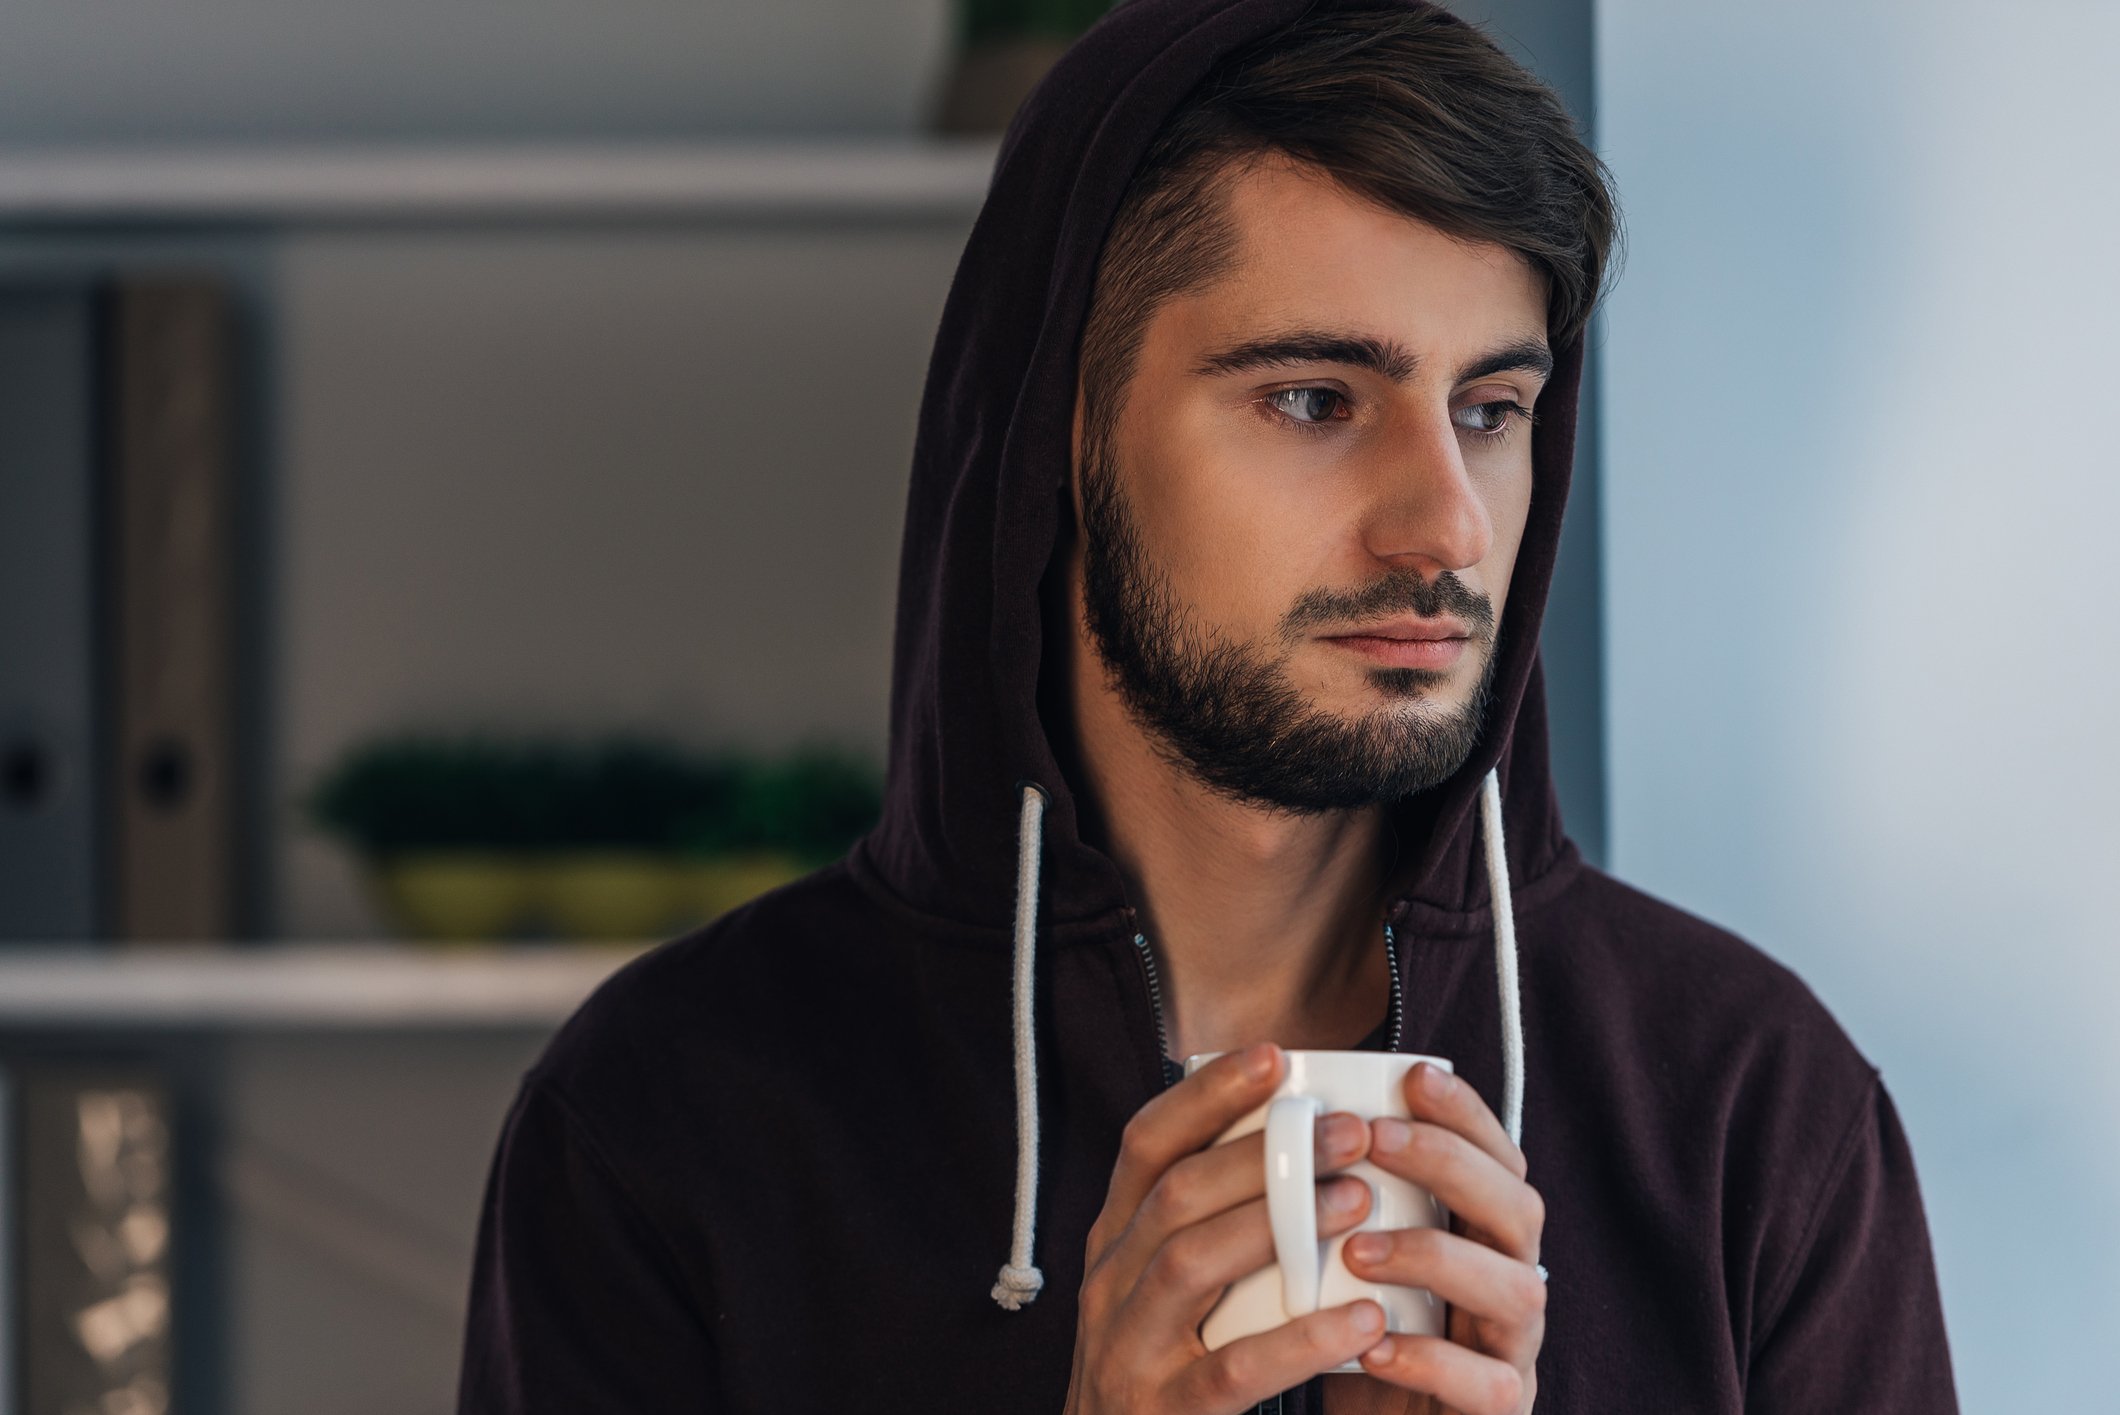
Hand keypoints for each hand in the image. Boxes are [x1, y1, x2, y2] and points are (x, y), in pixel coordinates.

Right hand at [1064, 1041, 1388, 1414]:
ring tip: (1358, 1200)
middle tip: (1350, 1130)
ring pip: (1192, 1265)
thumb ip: (1205, 1225)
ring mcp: (1127, 1352)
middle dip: (1264, 1153)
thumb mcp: (1161, 1289)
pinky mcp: (1163, 1414)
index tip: (1274, 1055)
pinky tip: (1361, 1319)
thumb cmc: (1163, 1371)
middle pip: (1175, 1195)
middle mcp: (1107, 1287)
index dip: (1205, 1095)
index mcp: (1112, 1242)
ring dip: (1279, 1224)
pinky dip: (1299, 1340)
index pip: (1144, 1145)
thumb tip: (1293, 1141)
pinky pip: (1232, 1369)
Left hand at [1324, 1062, 1546, 1414]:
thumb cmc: (1357, 1332)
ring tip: (1358, 1249)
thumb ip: (1340, 1197)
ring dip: (1436, 1257)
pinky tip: (1375, 1343)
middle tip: (1377, 1140)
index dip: (1465, 1113)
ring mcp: (1511, 1347)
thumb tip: (1270, 1111)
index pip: (1496, 1156)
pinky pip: (1489, 1386)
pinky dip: (1433, 1361)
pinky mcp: (1500, 1410)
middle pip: (1518, 1207)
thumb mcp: (1349, 1256)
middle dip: (1451, 1164)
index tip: (1412, 1076)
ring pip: (1515, 1290)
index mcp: (1481, 1233)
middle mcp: (1510, 1279)